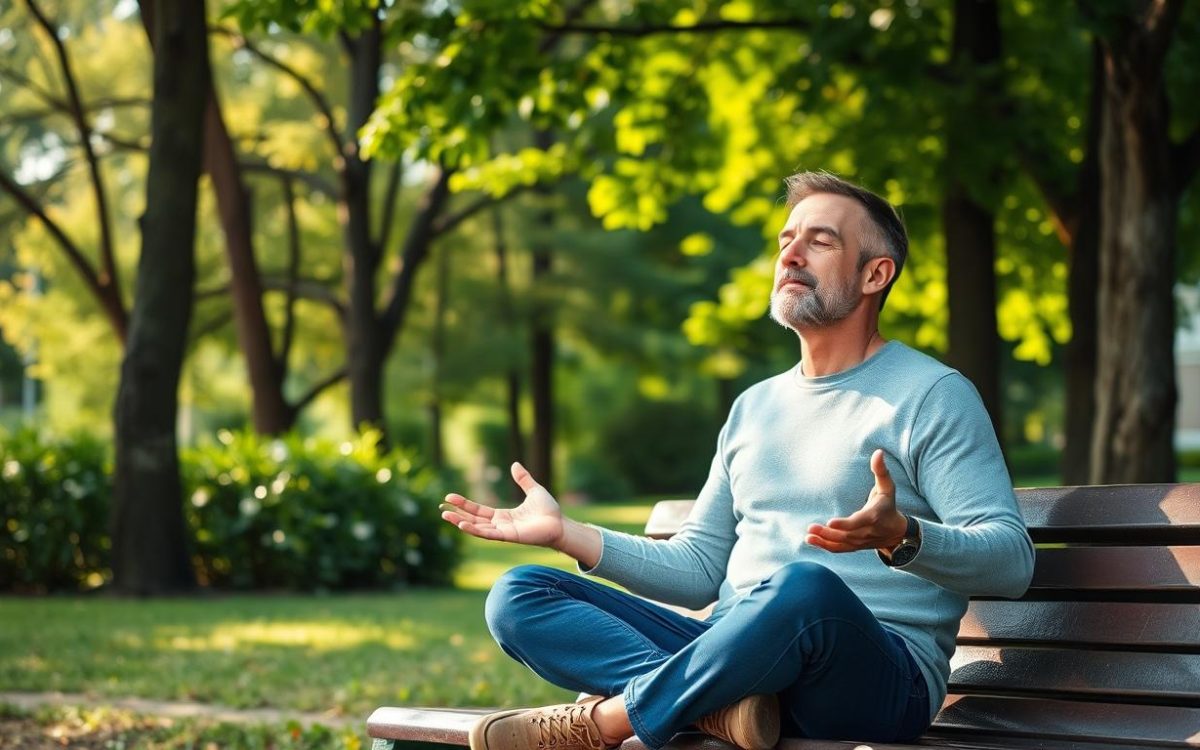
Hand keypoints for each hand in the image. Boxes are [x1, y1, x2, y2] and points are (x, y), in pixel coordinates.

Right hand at [440, 462, 564, 547]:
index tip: (450, 497)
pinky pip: (488, 534)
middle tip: (442, 508)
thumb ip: (523, 479)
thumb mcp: (534, 490)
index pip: (479, 511)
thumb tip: (514, 464)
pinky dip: (474, 530)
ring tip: (446, 515)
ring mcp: (503, 532)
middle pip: (474, 520)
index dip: (464, 504)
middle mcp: (500, 525)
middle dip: (458, 514)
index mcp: (503, 516)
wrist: (560, 524)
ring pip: (477, 528)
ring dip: (461, 522)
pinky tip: (462, 524)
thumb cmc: (549, 510)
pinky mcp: (509, 536)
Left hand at [806, 449, 907, 552]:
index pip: (859, 522)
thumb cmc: (888, 505)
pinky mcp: (854, 546)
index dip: (845, 524)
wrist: (896, 532)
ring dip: (824, 541)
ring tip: (808, 536)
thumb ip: (881, 471)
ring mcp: (860, 541)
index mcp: (874, 516)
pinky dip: (826, 547)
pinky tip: (811, 540)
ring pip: (841, 544)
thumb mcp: (887, 487)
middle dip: (828, 533)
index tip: (830, 522)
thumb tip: (878, 452)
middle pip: (846, 535)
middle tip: (811, 528)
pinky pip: (839, 549)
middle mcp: (866, 532)